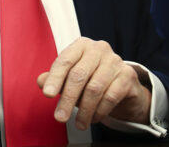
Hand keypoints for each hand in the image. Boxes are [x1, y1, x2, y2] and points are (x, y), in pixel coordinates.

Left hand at [37, 37, 151, 130]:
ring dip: (85, 110)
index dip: (55, 78)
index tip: (47, 94)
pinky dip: (100, 110)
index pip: (65, 61)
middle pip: (79, 75)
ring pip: (95, 88)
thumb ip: (55, 78)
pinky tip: (94, 118)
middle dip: (68, 99)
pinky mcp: (128, 75)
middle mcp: (98, 49)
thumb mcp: (71, 77)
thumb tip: (40, 81)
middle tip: (60, 117)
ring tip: (79, 123)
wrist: (123, 85)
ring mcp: (115, 61)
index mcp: (81, 45)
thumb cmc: (91, 78)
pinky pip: (110, 96)